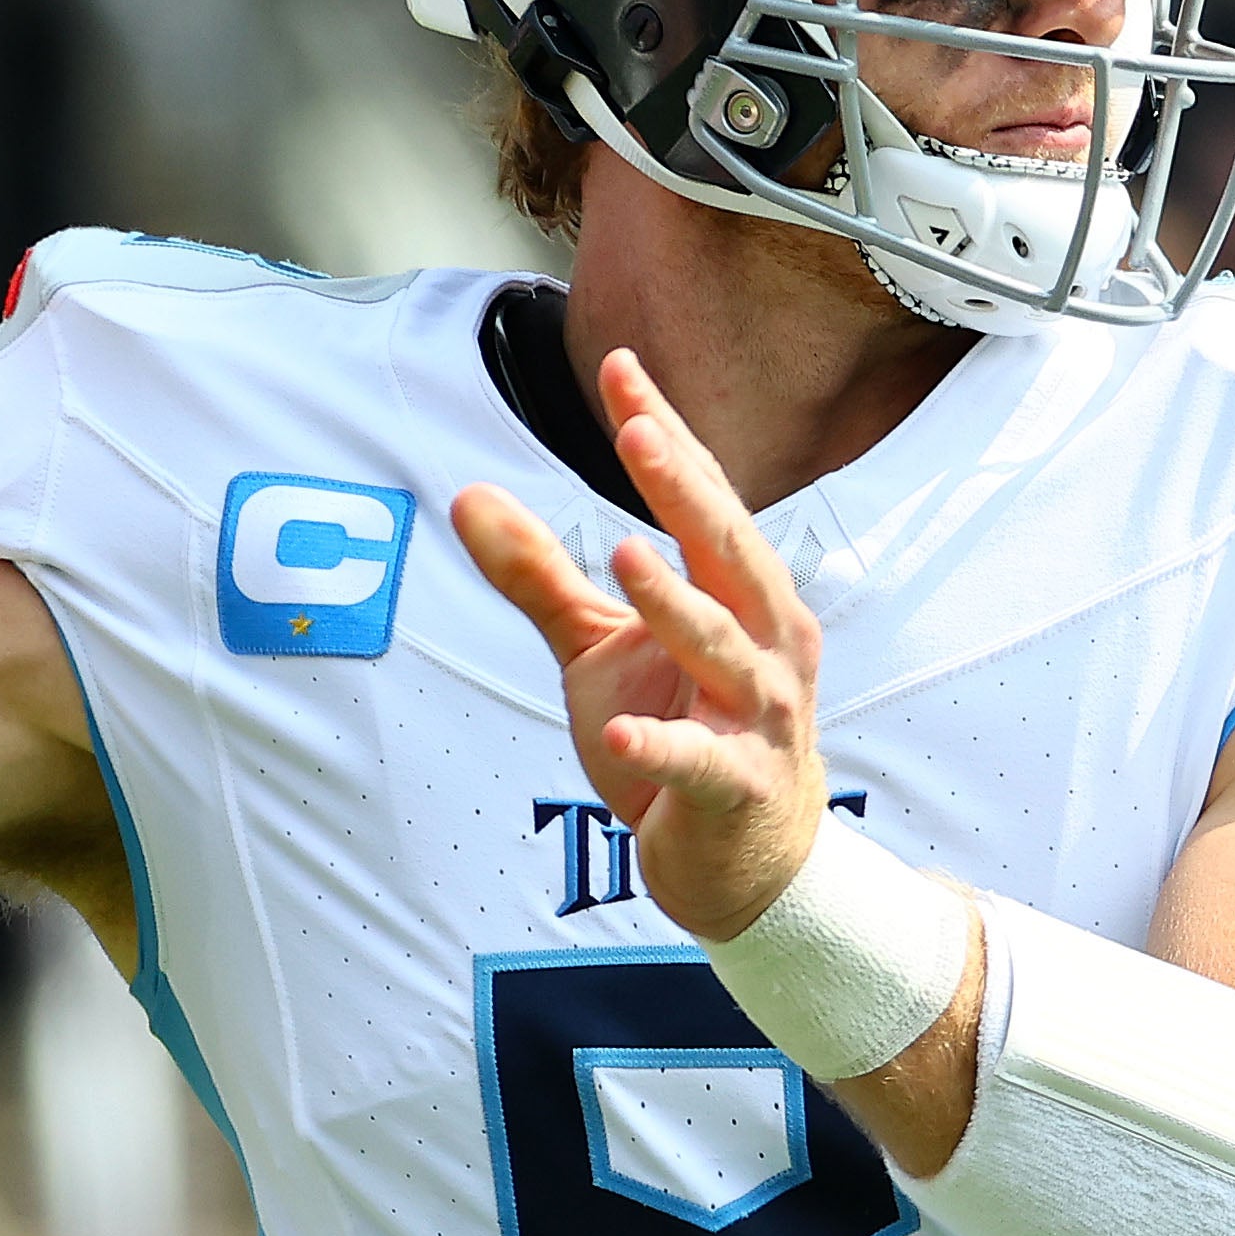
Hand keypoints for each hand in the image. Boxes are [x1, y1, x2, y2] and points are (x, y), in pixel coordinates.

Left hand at [452, 347, 830, 941]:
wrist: (749, 867)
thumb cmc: (684, 733)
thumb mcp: (602, 648)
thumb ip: (541, 575)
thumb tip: (466, 495)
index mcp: (743, 594)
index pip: (702, 499)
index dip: (663, 436)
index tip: (621, 369)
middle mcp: (768, 640)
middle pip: (729, 552)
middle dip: (686, 491)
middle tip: (638, 433)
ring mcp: (761, 715)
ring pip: (724, 647)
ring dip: (677, 605)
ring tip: (628, 556)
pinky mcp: (738, 786)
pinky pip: (698, 761)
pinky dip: (662, 744)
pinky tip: (617, 732)